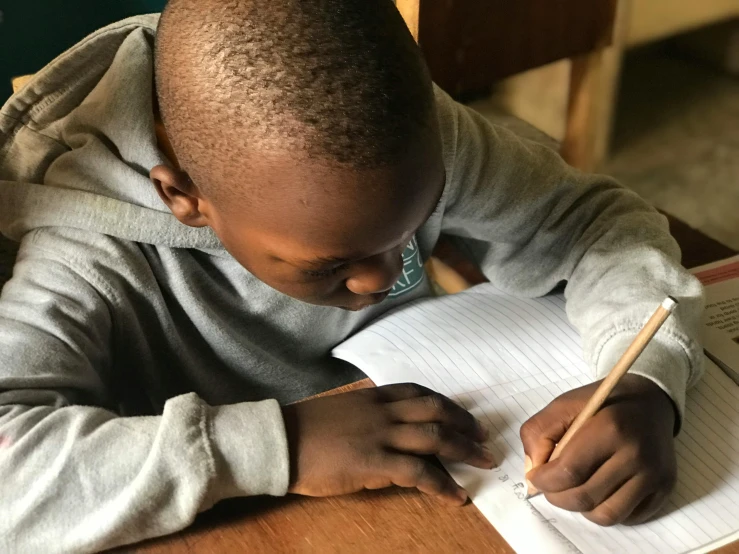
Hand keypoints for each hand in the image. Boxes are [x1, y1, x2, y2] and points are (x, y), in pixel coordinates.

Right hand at [281, 383, 494, 504]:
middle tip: (484, 436)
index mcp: (373, 396)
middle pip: (435, 411)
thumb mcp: (341, 411)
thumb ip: (368, 415)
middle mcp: (382, 411)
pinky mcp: (374, 463)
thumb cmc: (304, 429)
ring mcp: (380, 435)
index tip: (463, 414)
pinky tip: (457, 496)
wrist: (280, 441)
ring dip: (465, 450)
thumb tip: (391, 431)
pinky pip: (419, 473)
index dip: (446, 403)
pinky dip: (443, 485)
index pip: (418, 392)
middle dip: (465, 423)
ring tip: (484, 461)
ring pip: (434, 438)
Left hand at [520, 374, 676, 525]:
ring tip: (575, 488)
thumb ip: (538, 433)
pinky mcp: (664, 490)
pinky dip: (605, 510)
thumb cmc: (602, 404)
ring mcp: (654, 476)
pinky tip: (599, 490)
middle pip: (585, 497)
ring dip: (581, 508)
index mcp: (610, 428)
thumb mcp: (563, 405)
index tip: (536, 477)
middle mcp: (636, 455)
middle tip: (550, 487)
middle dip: (557, 497)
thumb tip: (533, 471)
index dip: (544, 481)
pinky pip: (627, 517)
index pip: (569, 471)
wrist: (650, 402)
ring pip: (606, 515)